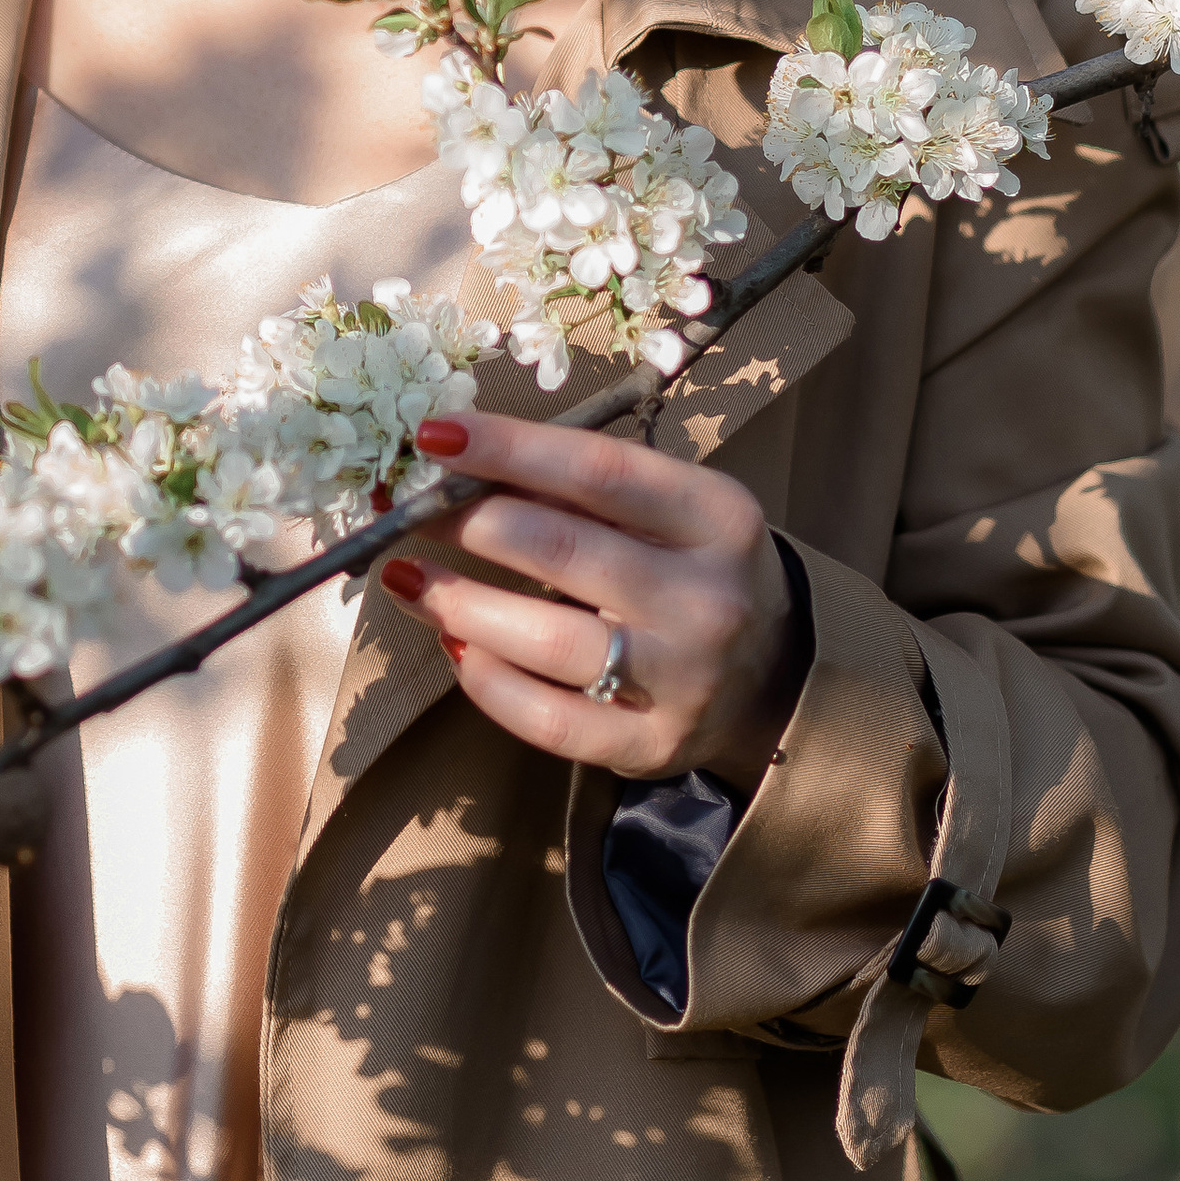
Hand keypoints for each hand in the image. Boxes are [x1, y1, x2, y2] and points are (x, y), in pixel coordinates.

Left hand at [377, 412, 805, 794]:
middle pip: (563, 550)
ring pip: (548, 641)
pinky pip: (551, 721)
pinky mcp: (653, 746)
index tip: (433, 435)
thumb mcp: (670, 511)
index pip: (599, 471)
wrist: (773, 676)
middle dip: (467, 523)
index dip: (509, 449)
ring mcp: (684, 680)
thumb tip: (456, 465)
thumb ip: (580, 491)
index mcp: (715, 516)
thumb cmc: (693, 568)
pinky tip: (457, 647)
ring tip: (407, 578)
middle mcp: (706, 598)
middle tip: (406, 511)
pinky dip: (490, 683)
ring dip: (459, 603)